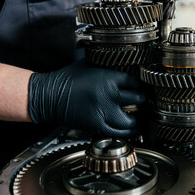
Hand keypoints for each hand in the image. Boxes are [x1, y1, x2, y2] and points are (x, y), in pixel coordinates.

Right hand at [28, 60, 144, 136]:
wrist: (48, 96)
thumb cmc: (66, 79)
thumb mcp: (88, 64)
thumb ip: (106, 64)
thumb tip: (119, 62)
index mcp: (108, 78)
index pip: (135, 82)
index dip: (142, 84)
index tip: (144, 86)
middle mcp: (108, 96)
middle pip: (137, 99)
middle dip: (144, 100)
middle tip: (146, 100)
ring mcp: (103, 112)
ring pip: (130, 120)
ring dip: (139, 118)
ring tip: (142, 116)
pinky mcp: (96, 125)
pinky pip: (118, 132)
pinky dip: (128, 132)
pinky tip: (133, 129)